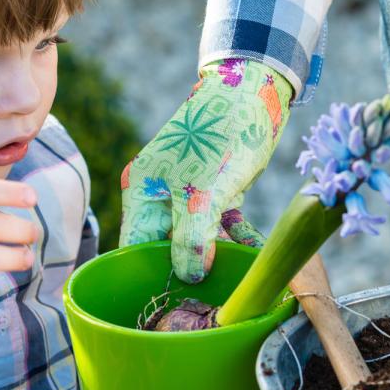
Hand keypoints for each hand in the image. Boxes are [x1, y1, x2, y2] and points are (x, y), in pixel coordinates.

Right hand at [119, 60, 291, 282]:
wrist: (254, 91)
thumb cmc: (219, 136)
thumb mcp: (202, 192)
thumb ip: (191, 237)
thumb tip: (189, 275)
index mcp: (142, 191)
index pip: (135, 244)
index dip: (148, 271)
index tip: (167, 298)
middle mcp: (160, 195)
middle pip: (167, 245)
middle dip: (187, 269)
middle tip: (205, 295)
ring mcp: (188, 194)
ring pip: (197, 238)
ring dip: (217, 256)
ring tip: (235, 278)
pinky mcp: (215, 192)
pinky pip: (221, 225)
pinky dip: (237, 238)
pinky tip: (255, 253)